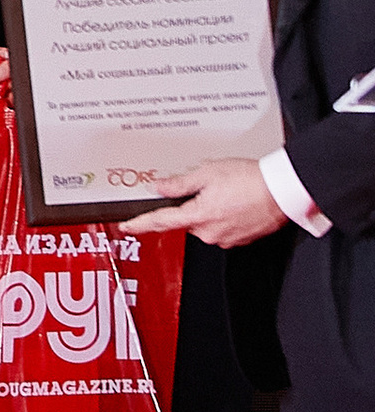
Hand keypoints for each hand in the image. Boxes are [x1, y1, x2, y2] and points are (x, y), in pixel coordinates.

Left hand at [121, 157, 286, 247]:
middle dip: (190, 205)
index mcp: (198, 216)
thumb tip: (159, 187)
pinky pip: (222, 227)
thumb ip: (179, 183)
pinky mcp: (241, 239)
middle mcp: (210, 232)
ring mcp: (226, 238)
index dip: (139, 224)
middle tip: (209, 188)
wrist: (284, 190)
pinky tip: (236, 202)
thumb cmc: (252, 180)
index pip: (159, 222)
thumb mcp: (208, 172)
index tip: (126, 226)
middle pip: (185, 220)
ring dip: (209, 210)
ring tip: (228, 193)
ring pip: (204, 224)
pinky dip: (224, 216)